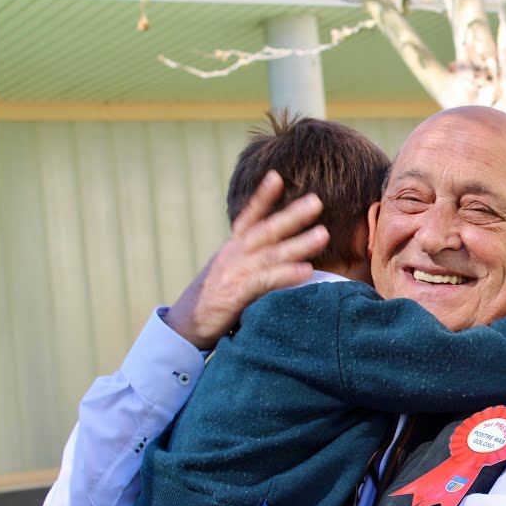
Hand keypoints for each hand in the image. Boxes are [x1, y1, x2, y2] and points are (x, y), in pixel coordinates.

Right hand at [164, 170, 329, 349]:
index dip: (261, 196)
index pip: (248, 217)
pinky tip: (306, 272)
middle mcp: (232, 256)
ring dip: (298, 243)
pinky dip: (285, 275)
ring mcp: (233, 274)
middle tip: (317, 200)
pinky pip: (264, 282)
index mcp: (231, 250)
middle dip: (292, 214)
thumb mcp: (227, 276)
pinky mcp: (235, 295)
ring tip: (323, 234)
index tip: (276, 176)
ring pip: (270, 254)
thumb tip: (275, 257)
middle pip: (265, 230)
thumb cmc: (210, 304)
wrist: (182, 329)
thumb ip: (249, 264)